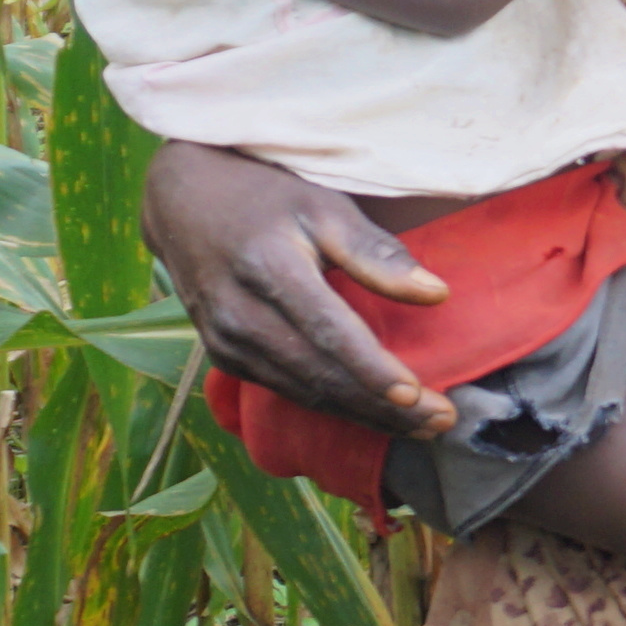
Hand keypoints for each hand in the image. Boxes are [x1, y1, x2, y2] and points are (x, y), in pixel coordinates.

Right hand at [141, 141, 455, 434]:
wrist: (183, 202)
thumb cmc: (266, 198)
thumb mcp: (324, 207)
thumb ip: (376, 253)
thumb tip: (436, 294)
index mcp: (269, 268)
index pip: (328, 332)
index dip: (372, 370)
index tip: (418, 396)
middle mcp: (240, 313)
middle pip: (319, 374)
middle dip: (383, 407)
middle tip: (441, 421)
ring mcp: (225, 340)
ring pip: (303, 391)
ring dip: (363, 415)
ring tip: (421, 427)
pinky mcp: (223, 355)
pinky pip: (283, 389)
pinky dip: (331, 405)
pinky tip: (371, 413)